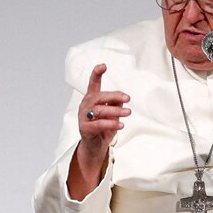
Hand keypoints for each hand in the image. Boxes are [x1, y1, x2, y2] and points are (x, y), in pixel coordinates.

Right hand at [68, 64, 129, 198]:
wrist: (95, 147)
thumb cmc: (103, 128)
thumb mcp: (112, 115)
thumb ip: (116, 104)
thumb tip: (122, 98)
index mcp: (91, 100)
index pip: (93, 84)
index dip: (96, 74)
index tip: (103, 65)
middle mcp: (85, 106)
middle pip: (99, 96)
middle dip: (114, 96)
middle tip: (128, 98)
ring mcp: (83, 118)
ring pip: (100, 110)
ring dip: (116, 111)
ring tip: (128, 113)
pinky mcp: (85, 129)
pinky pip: (98, 124)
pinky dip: (111, 124)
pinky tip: (121, 125)